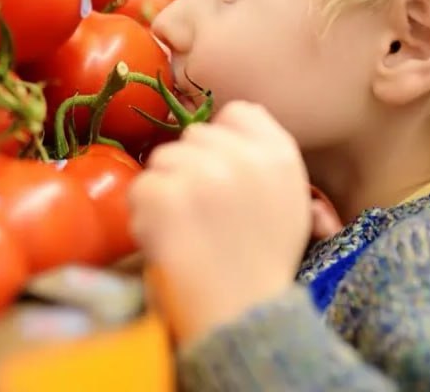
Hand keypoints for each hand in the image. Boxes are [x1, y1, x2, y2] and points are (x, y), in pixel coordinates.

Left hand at [128, 101, 315, 344]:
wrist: (240, 315)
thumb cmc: (262, 261)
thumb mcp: (288, 199)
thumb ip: (266, 154)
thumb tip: (237, 114)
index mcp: (278, 155)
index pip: (237, 114)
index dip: (224, 143)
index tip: (223, 176)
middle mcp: (241, 157)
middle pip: (192, 136)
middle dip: (190, 170)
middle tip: (203, 215)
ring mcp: (200, 174)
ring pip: (161, 160)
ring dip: (165, 192)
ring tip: (187, 232)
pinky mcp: (163, 196)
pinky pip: (140, 189)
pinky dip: (145, 217)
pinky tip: (170, 243)